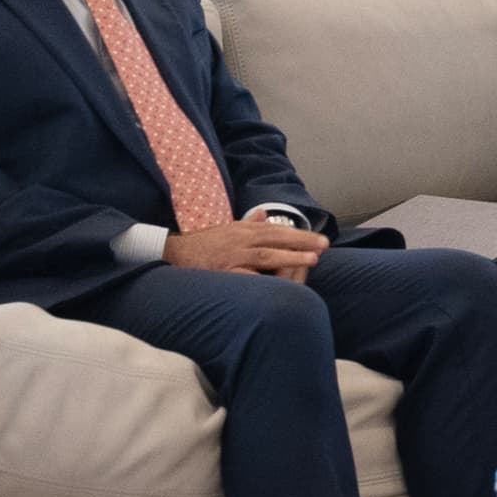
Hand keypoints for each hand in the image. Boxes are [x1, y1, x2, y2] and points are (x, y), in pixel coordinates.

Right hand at [166, 218, 327, 281]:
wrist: (172, 253)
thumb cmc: (203, 244)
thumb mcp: (227, 229)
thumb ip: (247, 223)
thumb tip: (263, 213)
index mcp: (243, 230)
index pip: (277, 230)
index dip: (300, 235)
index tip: (320, 240)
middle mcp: (240, 241)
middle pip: (276, 239)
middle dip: (302, 242)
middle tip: (324, 245)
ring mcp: (231, 256)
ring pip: (265, 255)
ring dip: (290, 257)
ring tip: (312, 260)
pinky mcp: (222, 272)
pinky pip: (246, 276)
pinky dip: (263, 278)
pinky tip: (279, 283)